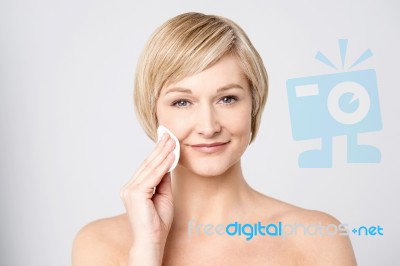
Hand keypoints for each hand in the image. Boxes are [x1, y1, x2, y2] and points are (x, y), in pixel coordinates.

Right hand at [120, 133, 175, 263]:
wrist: (152, 241)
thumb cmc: (158, 222)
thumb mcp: (164, 195)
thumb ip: (163, 180)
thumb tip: (168, 163)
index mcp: (133, 188)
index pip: (147, 167)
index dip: (157, 153)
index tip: (166, 141)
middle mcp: (129, 188)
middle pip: (147, 164)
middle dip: (160, 148)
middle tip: (169, 135)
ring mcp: (130, 190)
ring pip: (150, 168)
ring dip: (163, 153)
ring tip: (173, 141)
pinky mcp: (136, 194)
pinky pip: (153, 176)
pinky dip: (163, 165)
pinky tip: (171, 156)